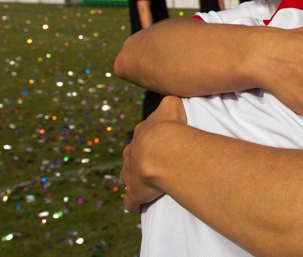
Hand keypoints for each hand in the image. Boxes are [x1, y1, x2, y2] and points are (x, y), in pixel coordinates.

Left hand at [121, 96, 186, 212]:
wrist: (162, 149)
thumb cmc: (170, 126)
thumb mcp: (171, 104)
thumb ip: (171, 99)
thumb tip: (174, 96)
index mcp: (141, 134)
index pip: (142, 137)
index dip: (150, 141)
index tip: (159, 145)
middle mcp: (131, 153)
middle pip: (132, 157)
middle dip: (140, 160)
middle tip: (154, 165)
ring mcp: (130, 174)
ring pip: (128, 177)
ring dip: (136, 181)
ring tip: (148, 184)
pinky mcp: (134, 193)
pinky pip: (131, 201)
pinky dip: (134, 204)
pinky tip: (140, 206)